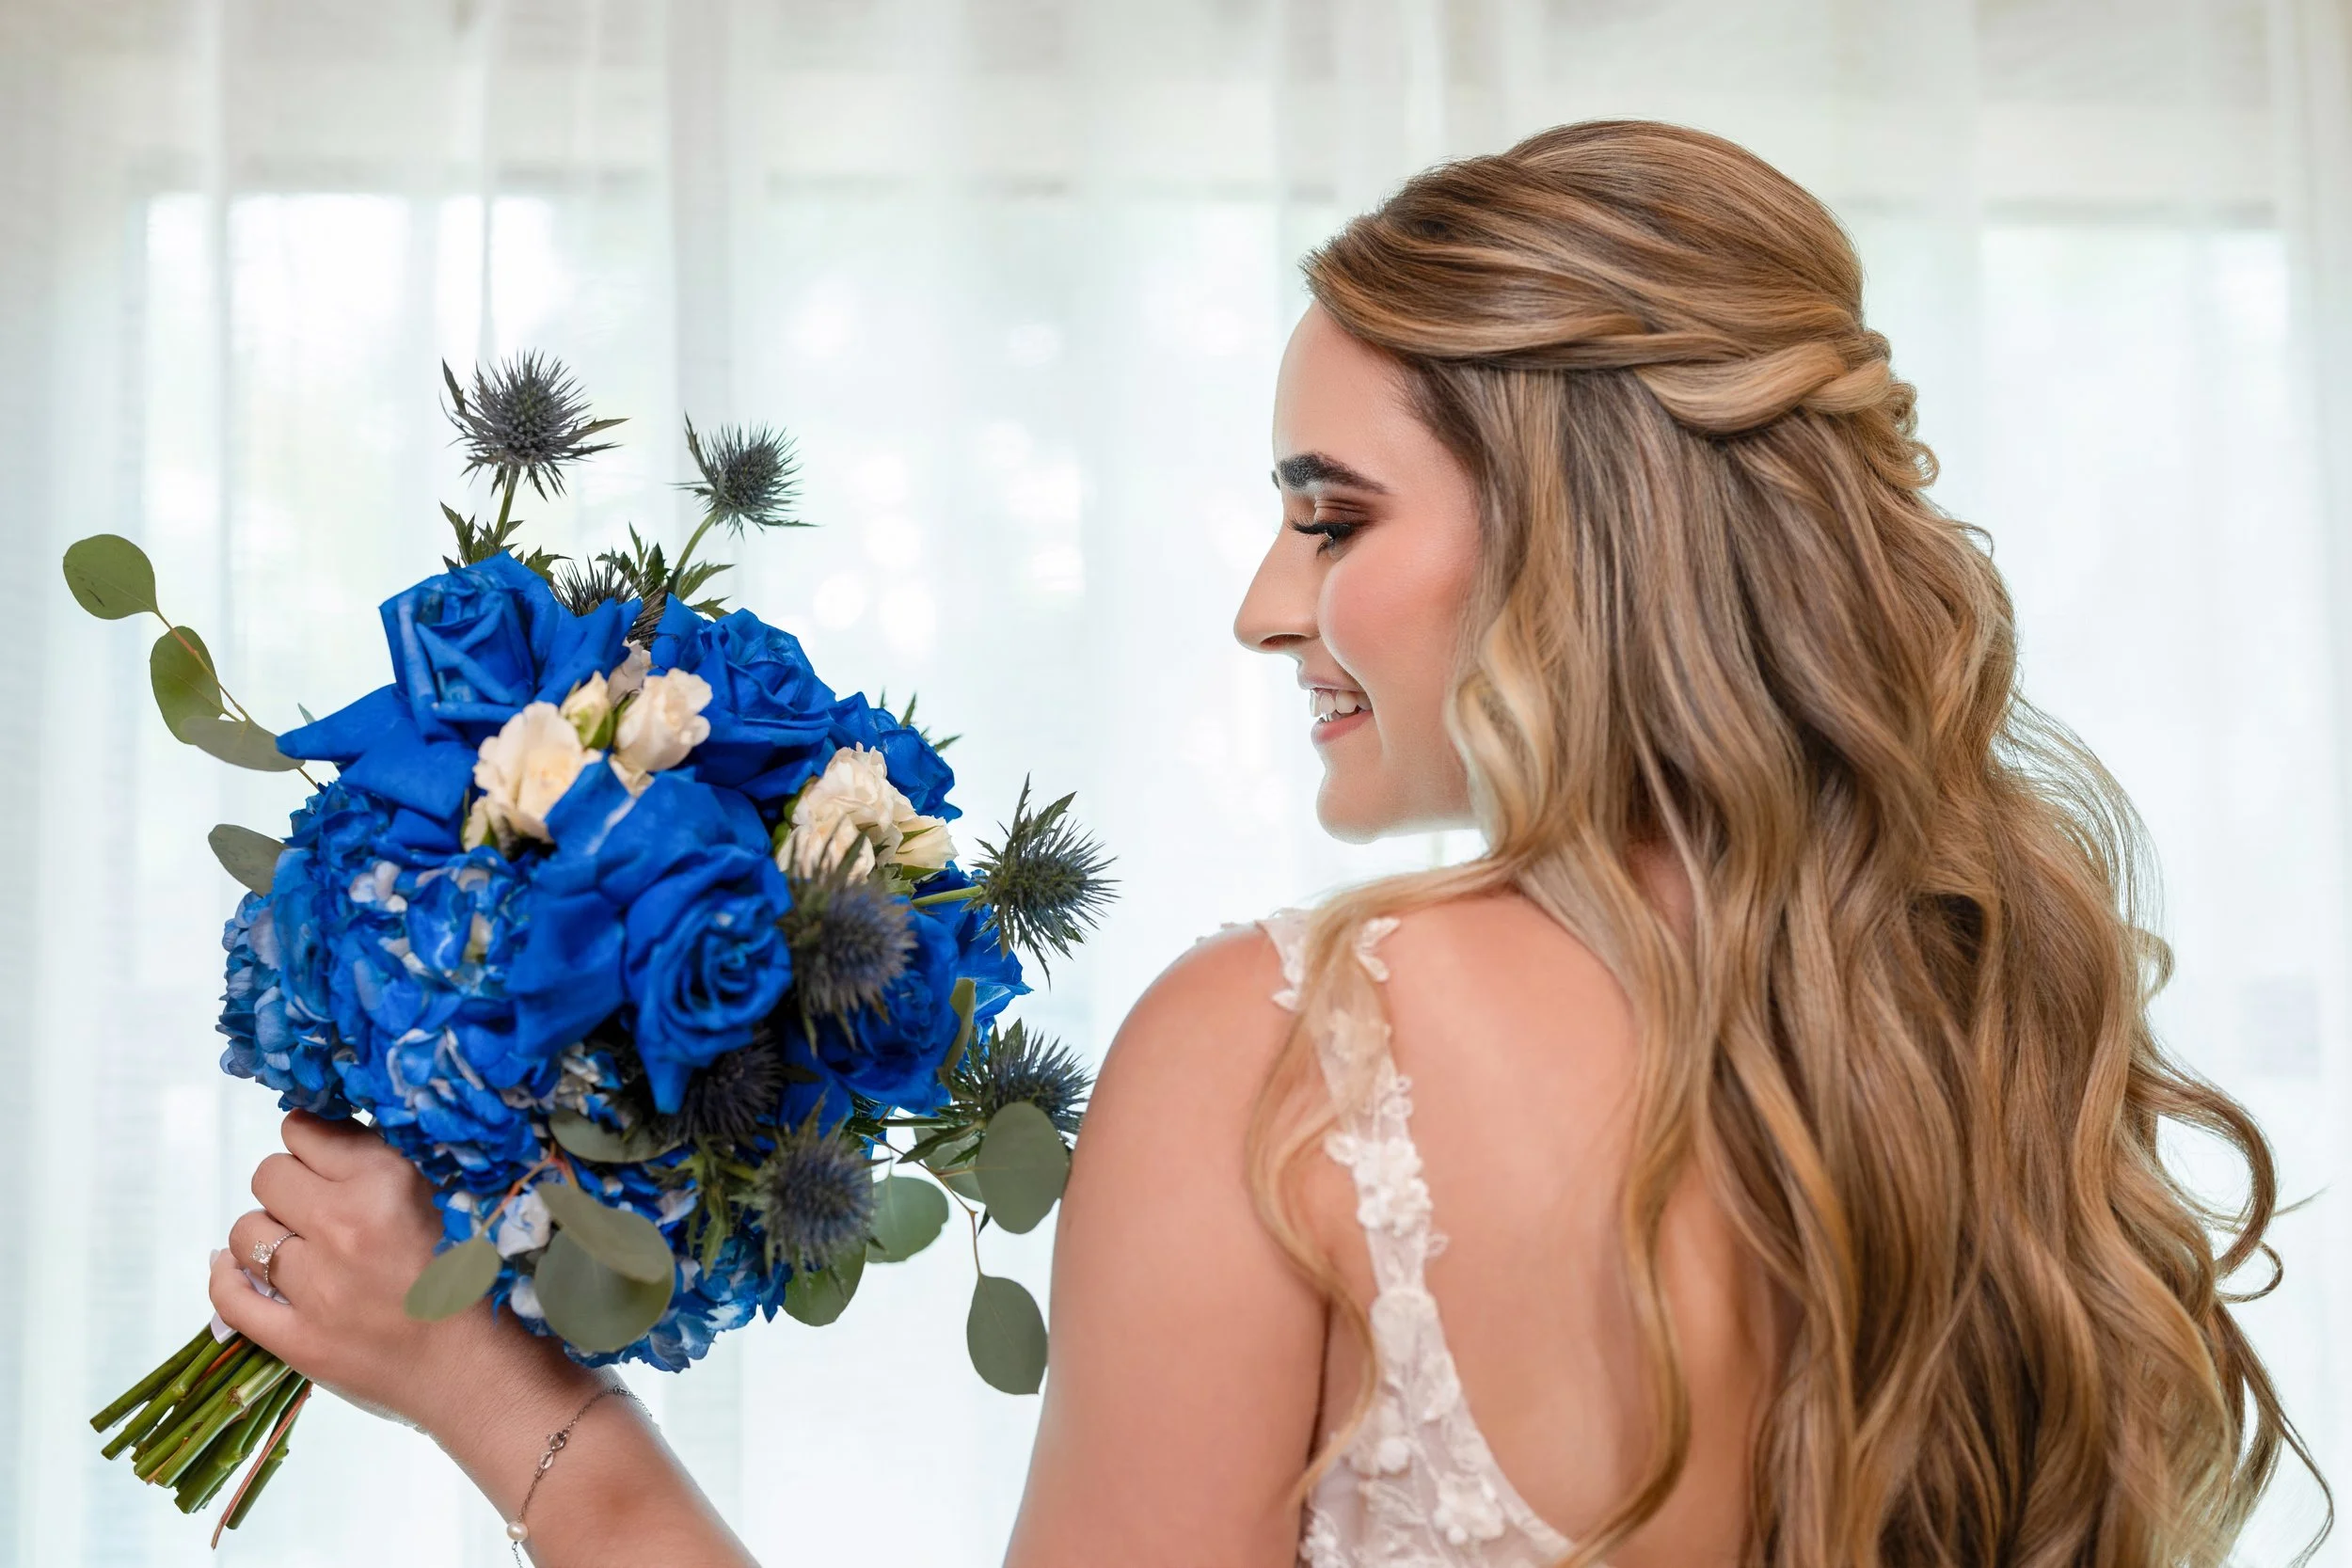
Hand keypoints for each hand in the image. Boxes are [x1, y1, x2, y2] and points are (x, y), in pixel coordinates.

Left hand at [210, 1111, 589, 1435]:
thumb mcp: (453, 1198)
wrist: (491, 1373)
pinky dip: (226, 1277)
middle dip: (289, 1184)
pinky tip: (240, 1270)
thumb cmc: (487, 1281)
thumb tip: (338, 1140)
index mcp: (388, 1181)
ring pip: (247, 1231)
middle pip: (268, 1174)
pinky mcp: (299, 1340)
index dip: (314, 1142)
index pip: (307, 1131)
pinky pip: (229, 1297)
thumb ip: (396, 1167)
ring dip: (268, 1233)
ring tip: (301, 1250)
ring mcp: (316, 1286)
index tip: (326, 1158)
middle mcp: (345, 1224)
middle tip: (319, 1207)